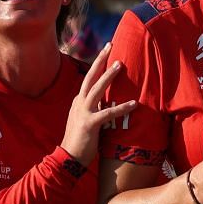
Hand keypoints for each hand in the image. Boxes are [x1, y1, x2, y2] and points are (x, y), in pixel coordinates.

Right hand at [60, 48, 138, 167]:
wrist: (68, 158)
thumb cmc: (80, 142)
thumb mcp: (85, 121)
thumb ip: (93, 110)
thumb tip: (104, 103)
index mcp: (78, 101)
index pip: (89, 79)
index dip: (98, 65)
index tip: (106, 53)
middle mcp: (79, 103)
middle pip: (90, 76)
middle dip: (100, 60)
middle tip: (110, 45)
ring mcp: (83, 112)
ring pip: (96, 89)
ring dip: (109, 76)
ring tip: (120, 64)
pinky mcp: (89, 124)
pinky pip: (108, 113)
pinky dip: (121, 108)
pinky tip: (134, 103)